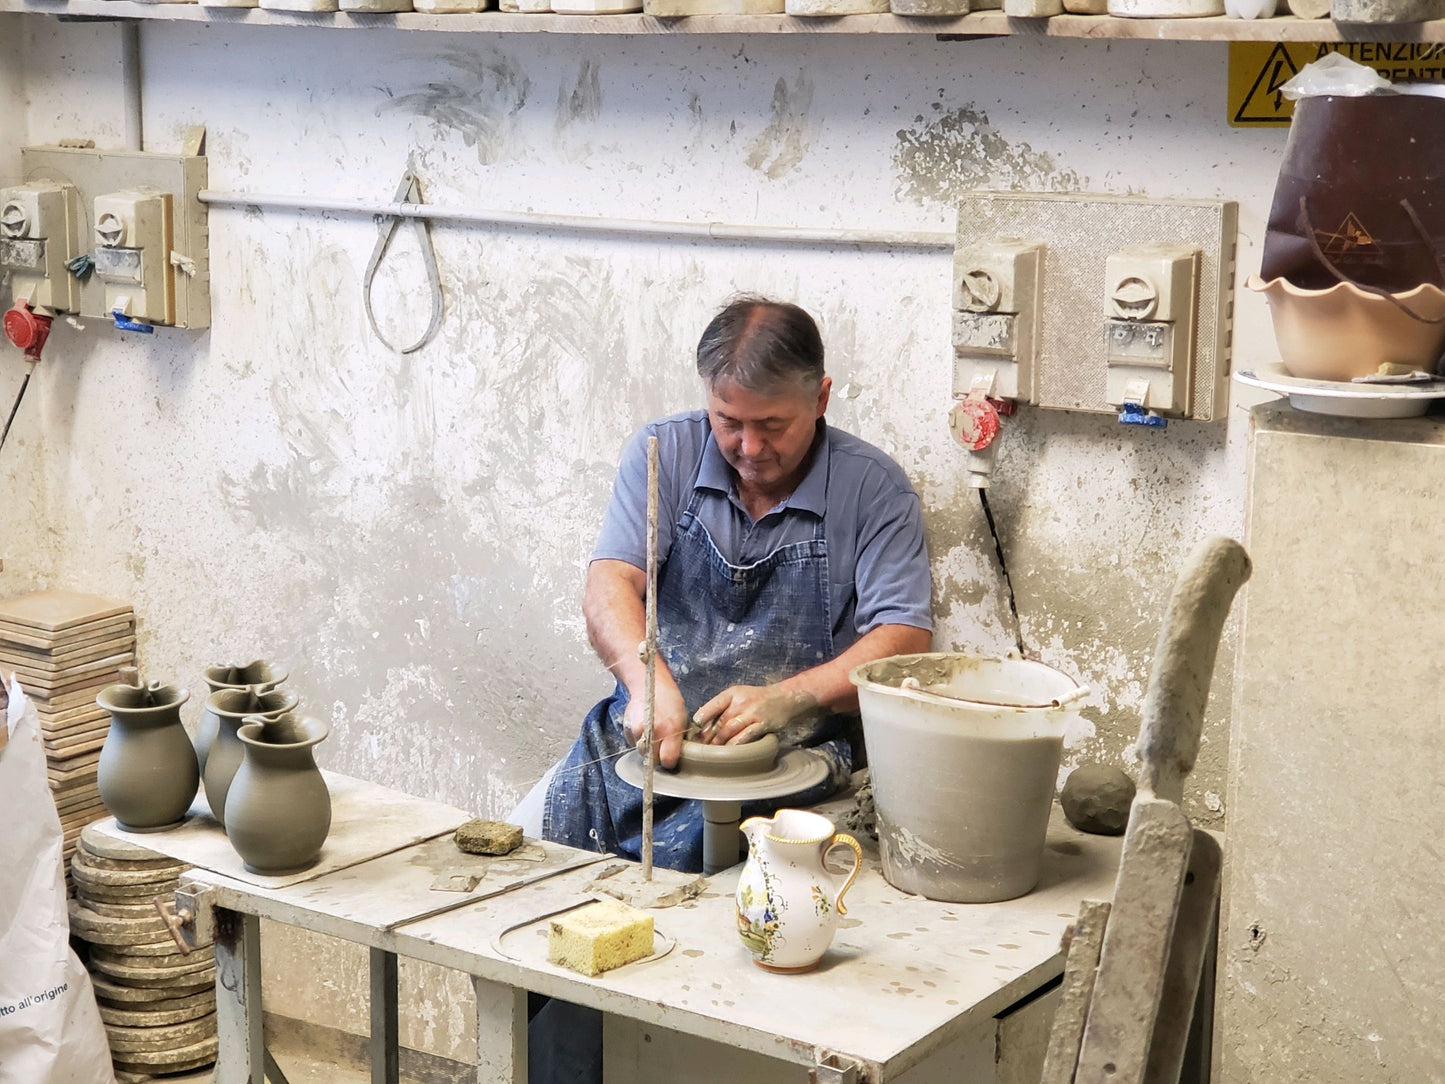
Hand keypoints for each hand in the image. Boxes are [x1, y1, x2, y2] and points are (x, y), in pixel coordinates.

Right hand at [622, 674, 687, 769]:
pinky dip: (639, 740)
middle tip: (663, 745)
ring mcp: (637, 731)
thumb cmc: (669, 700)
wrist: (649, 684)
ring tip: (653, 734)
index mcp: (670, 729)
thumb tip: (677, 757)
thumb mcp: (682, 719)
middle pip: (653, 760)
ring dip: (648, 748)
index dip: (670, 761)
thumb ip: (678, 740)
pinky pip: (634, 743)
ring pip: (642, 752)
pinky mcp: (627, 729)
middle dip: (658, 756)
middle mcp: (652, 732)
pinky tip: (645, 729)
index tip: (671, 757)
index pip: (667, 760)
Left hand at [692, 685, 821, 746]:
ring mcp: (752, 713)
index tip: (695, 728)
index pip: (713, 705)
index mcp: (732, 694)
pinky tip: (730, 751)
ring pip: (730, 730)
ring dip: (719, 742)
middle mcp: (741, 702)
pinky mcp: (762, 724)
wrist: (784, 698)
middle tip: (701, 747)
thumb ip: (722, 708)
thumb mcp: (739, 696)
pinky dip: (736, 744)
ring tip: (712, 752)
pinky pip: (746, 736)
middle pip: (720, 721)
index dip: (702, 717)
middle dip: (708, 736)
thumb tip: (703, 725)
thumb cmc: (757, 700)